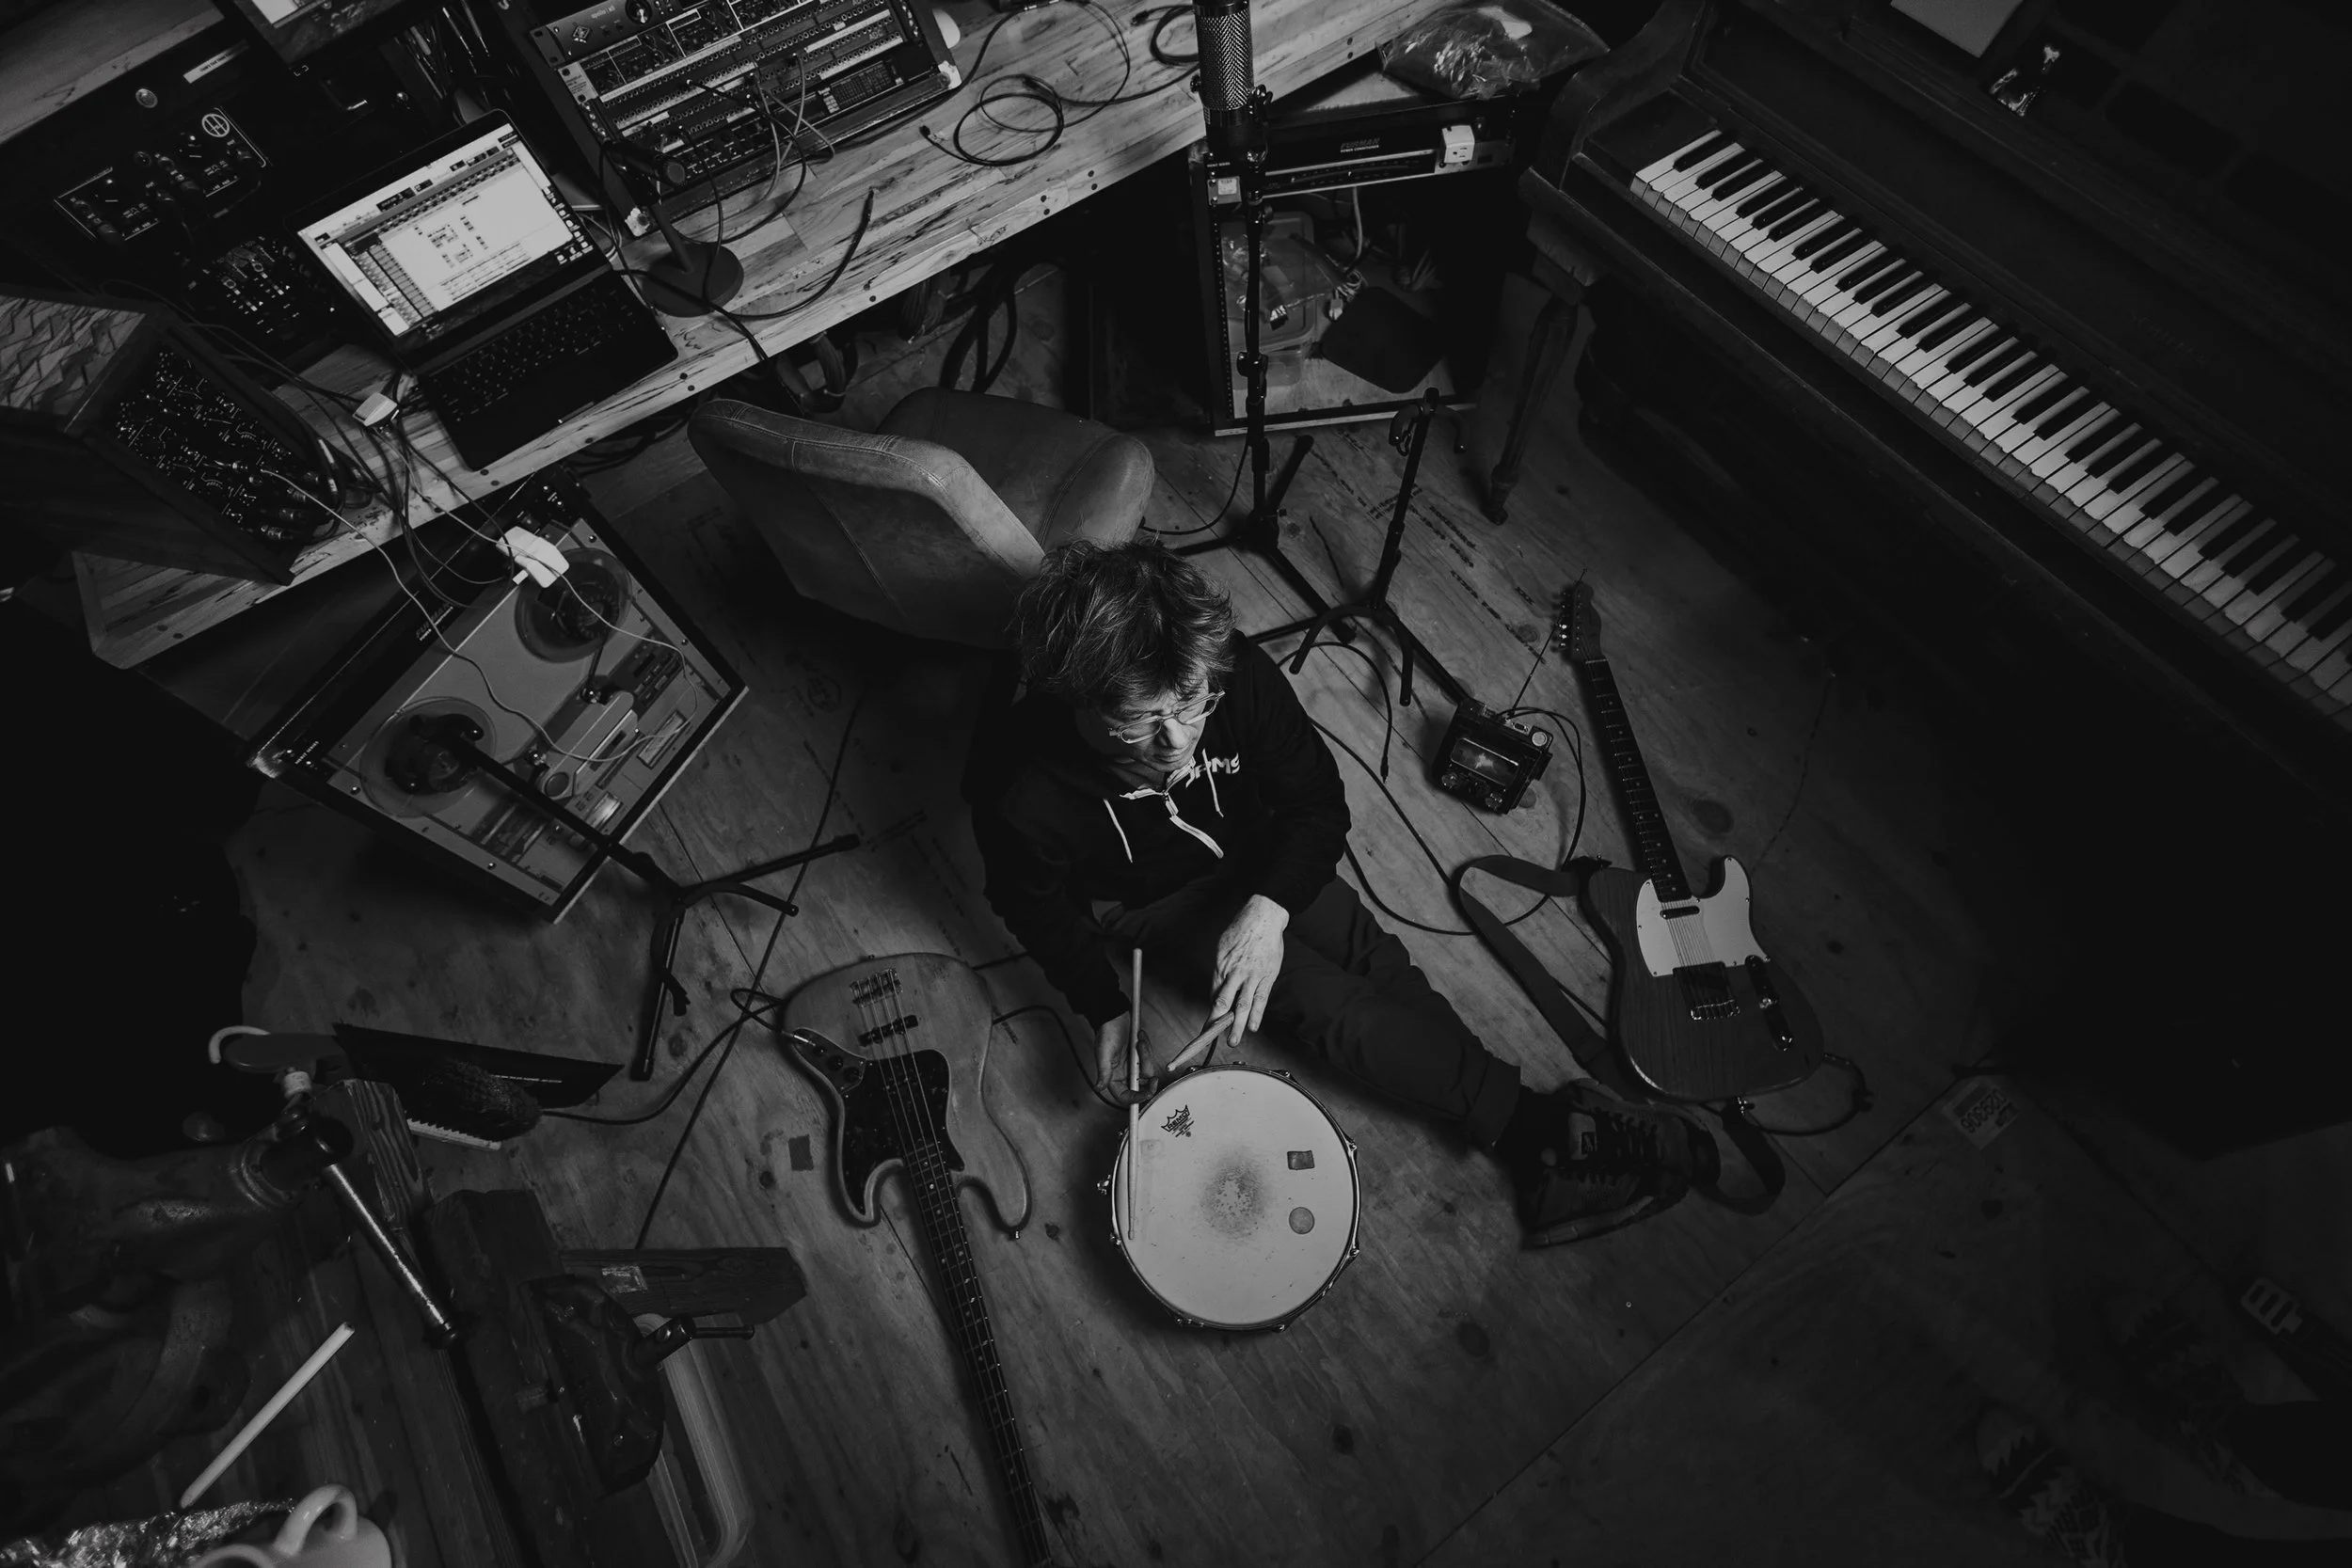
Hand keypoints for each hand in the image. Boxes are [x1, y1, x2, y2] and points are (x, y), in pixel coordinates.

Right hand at [1094, 1014, 1151, 1106]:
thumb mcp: (1103, 1054)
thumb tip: (1098, 1088)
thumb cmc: (1106, 1032)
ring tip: (1139, 1042)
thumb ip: (1103, 1072)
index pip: (1124, 1096)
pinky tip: (1140, 1038)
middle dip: (1148, 1080)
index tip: (1146, 1094)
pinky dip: (1147, 1048)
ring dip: (1146, 1056)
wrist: (1115, 1015)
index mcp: (1112, 1077)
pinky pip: (1149, 1058)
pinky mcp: (1139, 1056)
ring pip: (1147, 1071)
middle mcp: (1123, 1073)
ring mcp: (1132, 1064)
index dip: (1135, 1099)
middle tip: (1154, 1079)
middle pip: (1140, 1086)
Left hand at [1194, 894, 1286, 1065]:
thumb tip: (1218, 988)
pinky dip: (1256, 1014)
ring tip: (1233, 1041)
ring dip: (1237, 1025)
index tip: (1205, 1027)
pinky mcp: (1266, 976)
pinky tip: (1252, 1027)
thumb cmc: (1241, 930)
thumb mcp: (1223, 947)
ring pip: (1242, 1005)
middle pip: (1223, 1003)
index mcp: (1220, 966)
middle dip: (1216, 1024)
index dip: (1210, 1012)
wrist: (1263, 917)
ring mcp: (1251, 976)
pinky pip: (1260, 999)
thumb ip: (1221, 969)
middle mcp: (1233, 973)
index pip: (1213, 995)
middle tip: (1211, 1041)